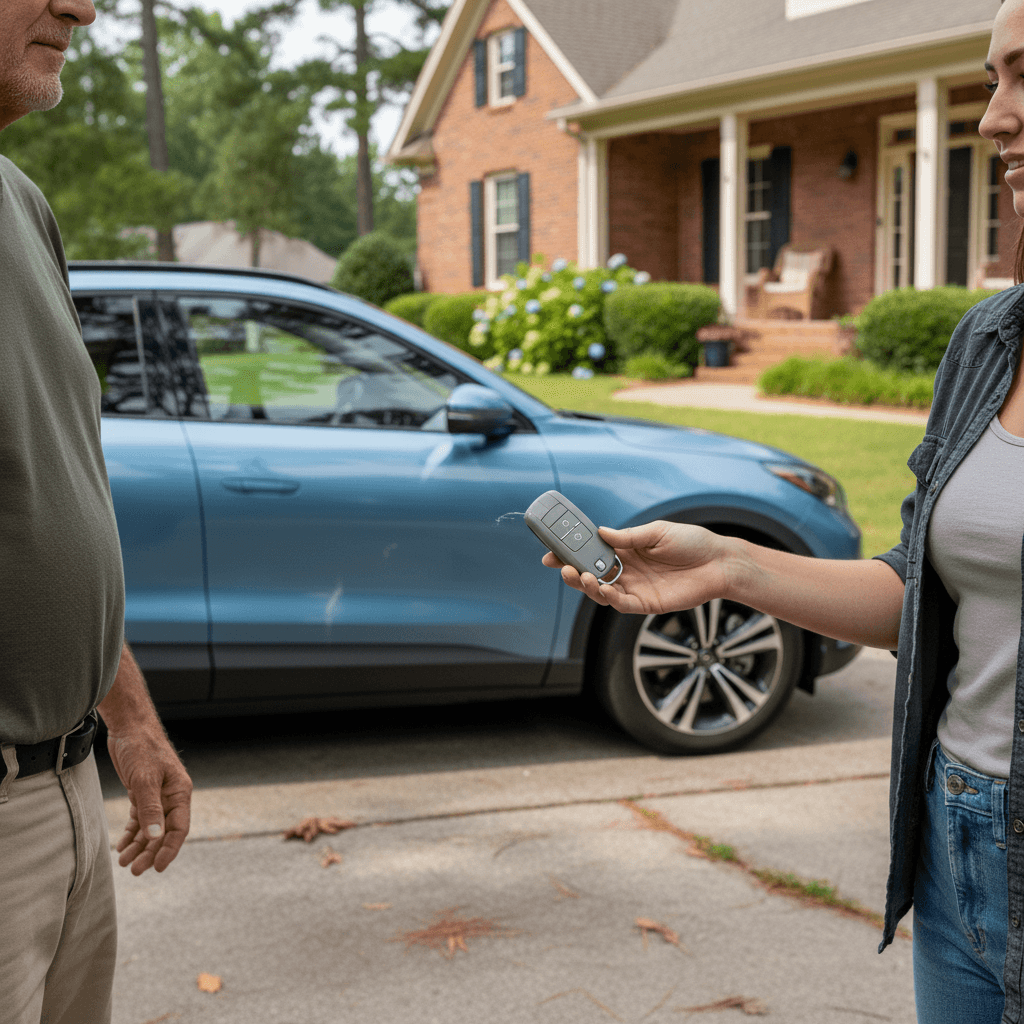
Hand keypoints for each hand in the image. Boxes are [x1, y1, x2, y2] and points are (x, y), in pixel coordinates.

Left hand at [106, 729, 191, 874]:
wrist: (130, 727)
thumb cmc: (142, 748)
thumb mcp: (145, 779)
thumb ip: (150, 809)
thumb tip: (155, 837)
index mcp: (180, 792)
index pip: (179, 828)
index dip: (170, 849)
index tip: (157, 868)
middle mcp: (171, 796)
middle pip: (164, 832)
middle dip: (150, 852)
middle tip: (134, 870)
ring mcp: (157, 795)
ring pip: (151, 828)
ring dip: (139, 845)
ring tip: (125, 861)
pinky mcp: (142, 793)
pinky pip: (140, 819)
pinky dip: (132, 833)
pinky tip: (122, 845)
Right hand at [541, 520, 734, 614]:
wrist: (719, 563)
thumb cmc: (692, 543)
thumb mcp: (658, 532)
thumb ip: (628, 536)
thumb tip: (601, 532)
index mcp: (626, 549)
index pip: (592, 551)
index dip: (572, 551)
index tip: (553, 549)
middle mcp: (627, 569)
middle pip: (591, 572)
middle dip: (571, 570)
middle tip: (560, 566)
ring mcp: (635, 587)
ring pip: (602, 591)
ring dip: (587, 585)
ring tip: (579, 576)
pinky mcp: (646, 603)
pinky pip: (622, 604)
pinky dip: (609, 598)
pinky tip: (604, 590)